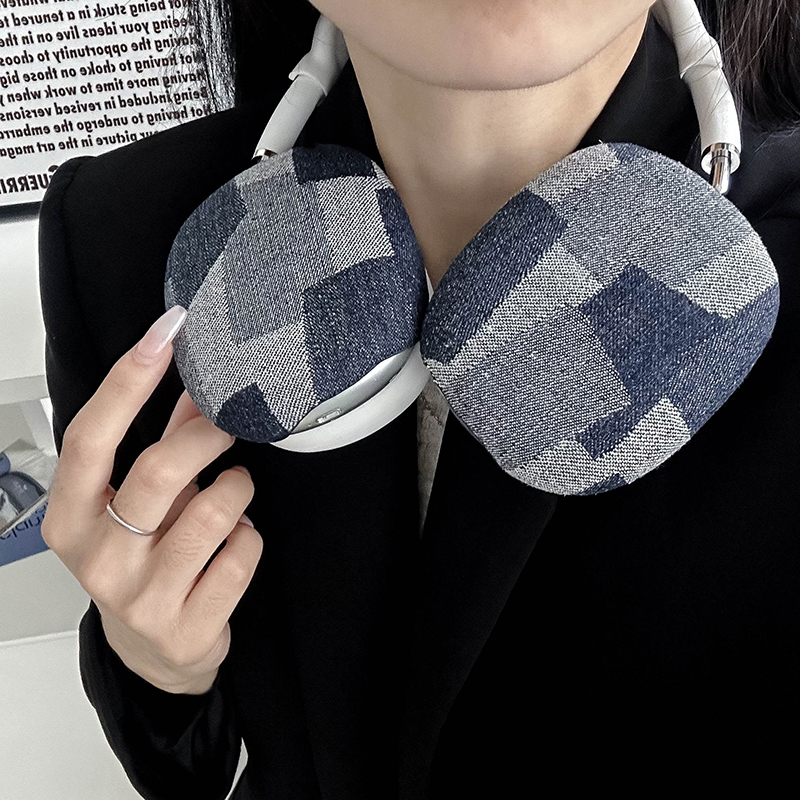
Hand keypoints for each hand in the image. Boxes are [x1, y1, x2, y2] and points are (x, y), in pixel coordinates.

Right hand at [41, 306, 262, 694]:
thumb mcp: (138, 503)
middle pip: (159, 471)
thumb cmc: (139, 563)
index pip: (91, 437)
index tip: (166, 333)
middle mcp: (97, 558)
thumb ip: (164, 445)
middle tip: (230, 423)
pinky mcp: (185, 626)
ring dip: (238, 490)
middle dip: (207, 434)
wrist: (152, 652)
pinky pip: (242, 555)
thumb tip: (195, 388)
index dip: (129, 379)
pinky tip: (238, 540)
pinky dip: (251, 536)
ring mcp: (140, 597)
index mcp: (71, 518)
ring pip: (212, 513)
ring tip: (235, 491)